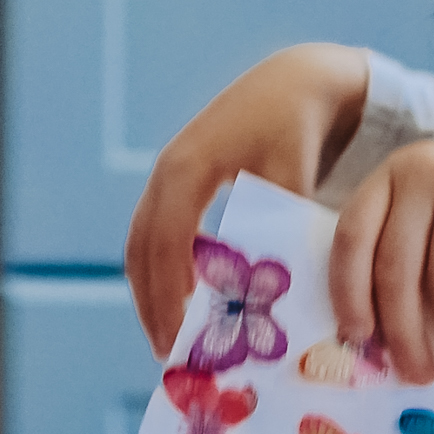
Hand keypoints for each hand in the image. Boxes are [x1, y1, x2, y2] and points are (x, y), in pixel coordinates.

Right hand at [130, 46, 371, 350]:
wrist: (293, 82)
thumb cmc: (294, 124)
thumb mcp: (290, 166)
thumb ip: (275, 213)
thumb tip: (269, 271)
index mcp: (186, 169)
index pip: (165, 239)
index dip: (167, 288)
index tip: (178, 335)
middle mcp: (167, 173)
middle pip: (140, 245)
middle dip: (149, 300)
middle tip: (167, 351)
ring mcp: (169, 175)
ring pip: (141, 241)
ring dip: (149, 288)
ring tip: (167, 335)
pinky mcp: (181, 181)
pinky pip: (157, 231)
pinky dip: (160, 268)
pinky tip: (182, 299)